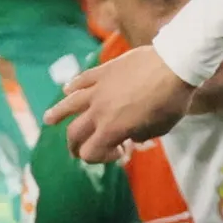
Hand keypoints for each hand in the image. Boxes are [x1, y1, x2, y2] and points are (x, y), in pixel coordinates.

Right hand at [49, 46, 196, 160]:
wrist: (174, 65)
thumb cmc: (171, 101)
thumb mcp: (160, 129)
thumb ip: (140, 136)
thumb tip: (131, 136)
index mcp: (112, 129)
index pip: (90, 152)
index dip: (100, 158)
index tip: (119, 151)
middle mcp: (98, 111)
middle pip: (75, 133)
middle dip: (75, 145)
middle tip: (78, 148)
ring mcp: (97, 89)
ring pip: (68, 104)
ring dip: (56, 114)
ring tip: (48, 120)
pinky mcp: (102, 71)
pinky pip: (80, 80)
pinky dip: (72, 87)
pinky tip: (67, 90)